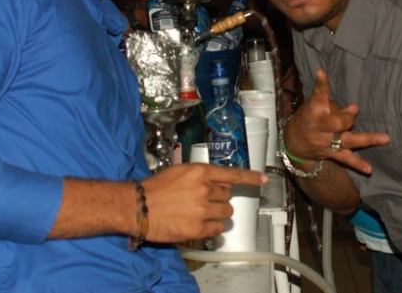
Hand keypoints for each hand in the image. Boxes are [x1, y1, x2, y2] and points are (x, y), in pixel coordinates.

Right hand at [142, 163, 267, 242]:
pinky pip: (218, 229)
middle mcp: (204, 190)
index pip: (232, 174)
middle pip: (228, 195)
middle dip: (219, 197)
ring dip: (217, 213)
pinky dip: (212, 228)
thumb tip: (216, 182)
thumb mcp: (179, 172)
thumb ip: (200, 175)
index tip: (264, 179)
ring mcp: (202, 210)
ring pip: (226, 212)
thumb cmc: (155, 188)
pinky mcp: (198, 230)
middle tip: (202, 200)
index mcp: (200, 172)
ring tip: (199, 213)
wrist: (137, 207)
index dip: (251, 177)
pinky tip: (199, 225)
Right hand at [283, 69, 388, 174]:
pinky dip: (357, 164)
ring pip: (348, 140)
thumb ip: (335, 106)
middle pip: (338, 122)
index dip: (321, 84)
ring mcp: (326, 142)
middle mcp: (320, 127)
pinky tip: (369, 169)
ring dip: (367, 139)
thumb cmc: (308, 118)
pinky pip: (346, 159)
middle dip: (348, 118)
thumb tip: (357, 108)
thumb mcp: (316, 107)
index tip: (321, 73)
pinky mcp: (331, 153)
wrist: (293, 143)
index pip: (318, 94)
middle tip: (352, 113)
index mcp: (315, 110)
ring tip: (385, 138)